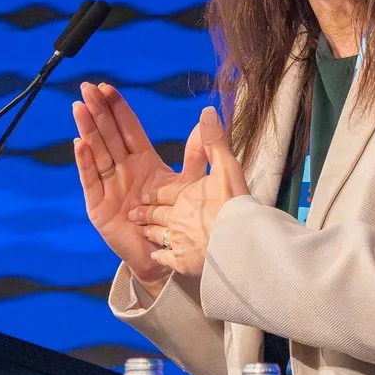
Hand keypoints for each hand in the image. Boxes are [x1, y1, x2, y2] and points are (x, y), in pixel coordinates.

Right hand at [71, 83, 190, 286]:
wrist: (166, 254)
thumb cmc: (178, 219)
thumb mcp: (189, 183)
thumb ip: (197, 153)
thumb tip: (207, 119)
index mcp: (144, 162)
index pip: (128, 129)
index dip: (118, 109)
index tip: (108, 87)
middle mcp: (124, 171)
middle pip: (109, 135)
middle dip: (98, 112)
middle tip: (88, 88)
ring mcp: (110, 187)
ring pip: (97, 153)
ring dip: (88, 130)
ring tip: (79, 107)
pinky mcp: (100, 206)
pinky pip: (91, 180)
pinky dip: (85, 163)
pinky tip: (80, 143)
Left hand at [146, 107, 248, 277]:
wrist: (240, 245)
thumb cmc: (235, 206)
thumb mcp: (227, 167)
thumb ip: (213, 141)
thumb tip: (206, 112)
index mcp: (183, 195)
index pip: (161, 193)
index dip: (153, 193)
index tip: (143, 194)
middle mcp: (175, 217)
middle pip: (155, 214)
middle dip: (145, 212)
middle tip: (134, 212)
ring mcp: (177, 242)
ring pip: (157, 236)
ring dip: (150, 233)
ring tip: (144, 232)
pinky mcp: (182, 263)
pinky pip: (164, 260)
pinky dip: (160, 258)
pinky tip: (156, 258)